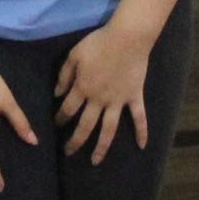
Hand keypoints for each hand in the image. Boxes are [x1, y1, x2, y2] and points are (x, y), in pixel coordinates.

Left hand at [54, 18, 156, 162]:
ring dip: (101, 147)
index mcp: (83, 89)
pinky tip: (142, 146)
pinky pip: (139, 118)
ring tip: (95, 160)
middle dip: (75, 141)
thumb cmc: (99, 43)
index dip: (60, 118)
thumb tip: (57, 95)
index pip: (68, 110)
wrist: (127, 38)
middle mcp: (99, 100)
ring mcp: (118, 101)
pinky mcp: (134, 97)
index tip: (56, 125)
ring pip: (108, 130)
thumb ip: (64, 76)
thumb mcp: (74, 55)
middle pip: (85, 126)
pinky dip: (141, 132)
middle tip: (69, 152)